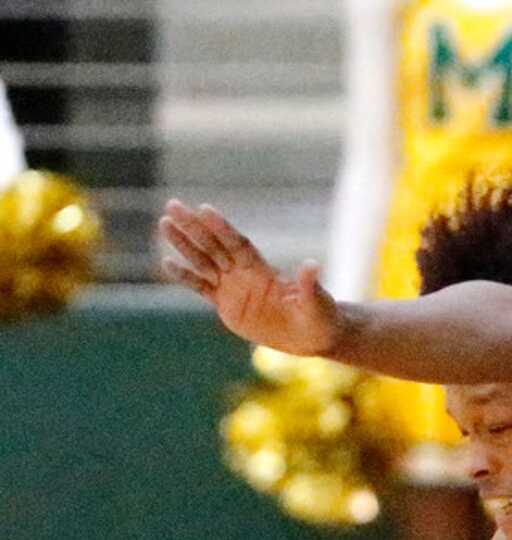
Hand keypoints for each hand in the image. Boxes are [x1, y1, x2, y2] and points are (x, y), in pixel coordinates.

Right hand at [158, 199, 339, 354]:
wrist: (311, 335)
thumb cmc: (319, 315)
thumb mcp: (316, 302)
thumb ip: (308, 285)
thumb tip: (312, 265)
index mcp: (263, 269)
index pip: (238, 244)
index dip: (222, 228)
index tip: (204, 209)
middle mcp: (244, 273)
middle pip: (214, 245)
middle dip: (193, 227)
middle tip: (172, 205)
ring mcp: (233, 287)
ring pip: (203, 261)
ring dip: (184, 244)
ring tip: (164, 224)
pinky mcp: (226, 305)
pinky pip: (201, 288)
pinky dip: (185, 276)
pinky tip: (166, 262)